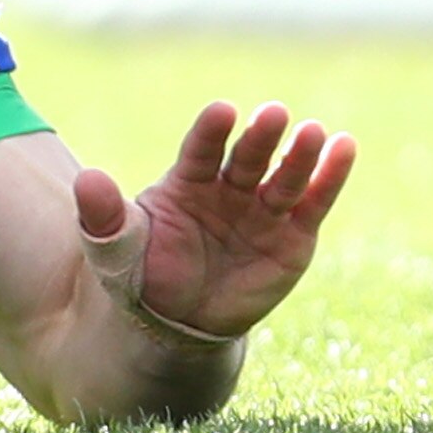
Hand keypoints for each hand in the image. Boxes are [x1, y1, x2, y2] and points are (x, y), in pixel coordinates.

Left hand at [74, 101, 356, 342]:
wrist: (176, 322)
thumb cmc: (143, 273)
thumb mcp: (114, 247)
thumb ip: (103, 215)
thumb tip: (87, 179)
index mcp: (185, 183)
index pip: (200, 151)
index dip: (210, 132)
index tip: (222, 111)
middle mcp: (228, 189)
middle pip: (247, 157)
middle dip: (260, 137)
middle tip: (274, 113)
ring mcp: (263, 210)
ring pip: (284, 176)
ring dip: (300, 154)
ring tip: (313, 131)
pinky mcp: (294, 236)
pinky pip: (314, 202)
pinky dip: (330, 176)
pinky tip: (345, 146)